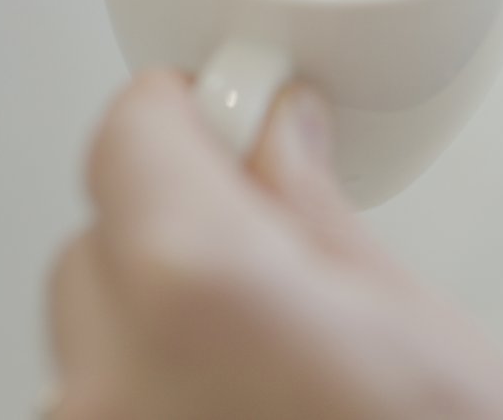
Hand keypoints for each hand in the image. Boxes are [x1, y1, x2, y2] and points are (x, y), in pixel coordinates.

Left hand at [49, 72, 502, 419]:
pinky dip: (152, 409)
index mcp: (195, 290)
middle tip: (274, 256)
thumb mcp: (412, 328)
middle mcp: (107, 380)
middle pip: (97, 246)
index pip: (127, 136)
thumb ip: (309, 213)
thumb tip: (276, 138)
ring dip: (158, 336)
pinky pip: (102, 417)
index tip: (219, 113)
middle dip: (175, 234)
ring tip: (271, 379)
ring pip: (91, 347)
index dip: (182, 117)